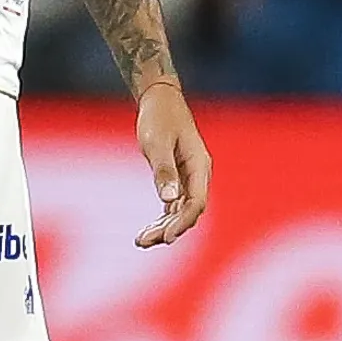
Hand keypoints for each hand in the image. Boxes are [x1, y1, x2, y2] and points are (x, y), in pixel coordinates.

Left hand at [132, 80, 210, 247]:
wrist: (160, 99)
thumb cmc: (159, 117)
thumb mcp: (157, 142)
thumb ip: (163, 170)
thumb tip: (169, 199)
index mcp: (199, 166)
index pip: (197, 203)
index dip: (183, 222)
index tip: (167, 237)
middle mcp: (198, 175)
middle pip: (188, 211)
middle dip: (169, 229)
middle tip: (143, 241)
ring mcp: (189, 178)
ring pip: (180, 211)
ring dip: (164, 227)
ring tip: (141, 241)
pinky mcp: (178, 178)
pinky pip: (173, 204)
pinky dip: (162, 218)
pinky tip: (147, 230)